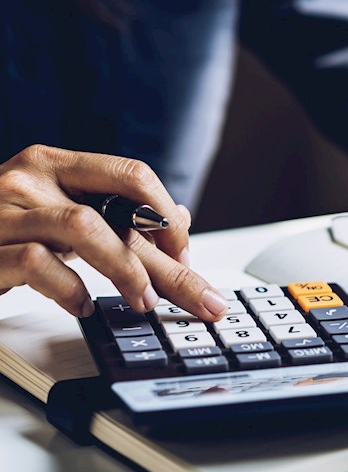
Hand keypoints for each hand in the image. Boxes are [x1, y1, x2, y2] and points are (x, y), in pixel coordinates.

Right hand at [0, 145, 227, 318]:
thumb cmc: (0, 232)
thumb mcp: (60, 215)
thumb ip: (114, 215)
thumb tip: (177, 217)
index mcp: (56, 165)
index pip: (132, 175)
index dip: (167, 218)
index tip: (183, 256)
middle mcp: (30, 178)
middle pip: (121, 214)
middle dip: (171, 263)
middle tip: (203, 300)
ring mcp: (4, 212)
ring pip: (83, 228)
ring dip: (126, 271)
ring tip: (145, 302)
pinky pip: (37, 263)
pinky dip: (70, 289)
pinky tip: (84, 306)